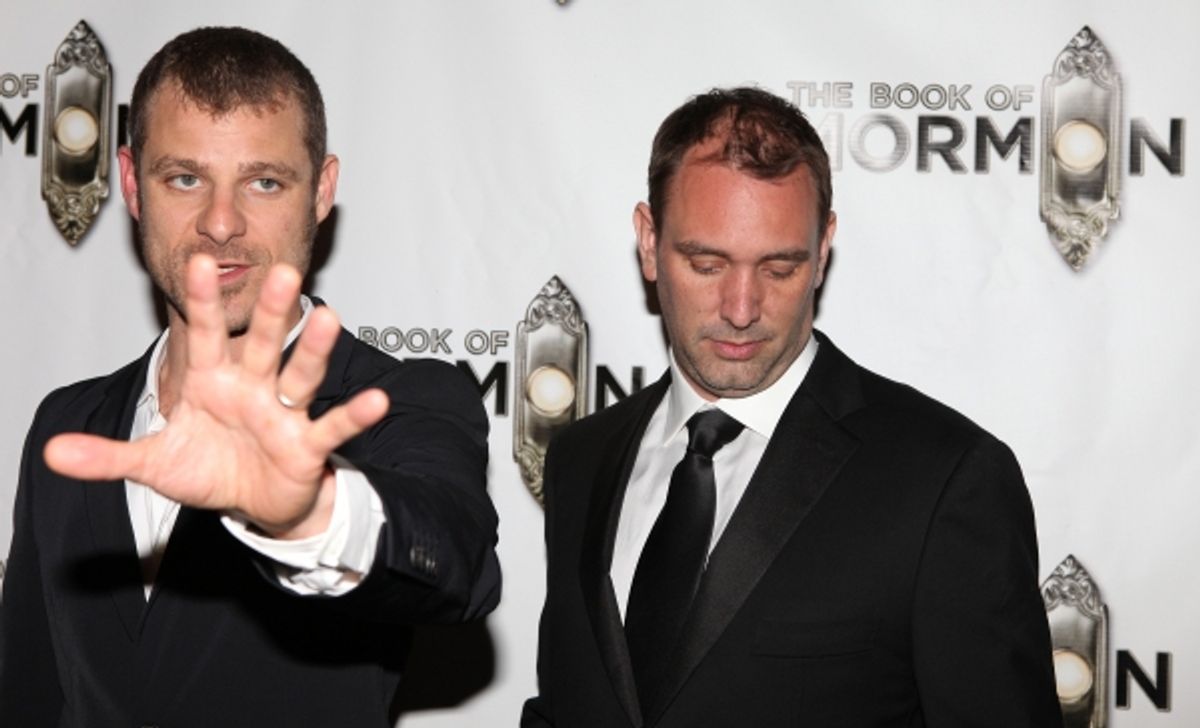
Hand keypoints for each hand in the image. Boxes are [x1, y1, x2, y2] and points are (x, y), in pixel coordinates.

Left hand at [44, 255, 388, 538]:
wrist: (254, 502)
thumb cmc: (209, 469)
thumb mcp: (154, 462)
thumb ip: (108, 455)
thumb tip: (52, 452)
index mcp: (214, 381)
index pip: (205, 336)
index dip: (203, 303)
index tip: (198, 263)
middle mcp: (254, 387)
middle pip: (263, 342)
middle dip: (271, 310)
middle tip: (282, 271)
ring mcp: (284, 413)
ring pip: (302, 373)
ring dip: (315, 347)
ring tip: (331, 317)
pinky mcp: (309, 444)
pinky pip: (333, 426)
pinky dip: (355, 415)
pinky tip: (375, 402)